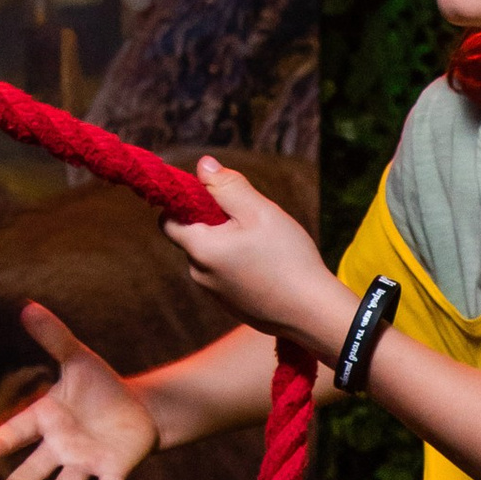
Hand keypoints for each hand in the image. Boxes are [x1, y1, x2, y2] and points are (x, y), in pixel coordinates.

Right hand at [0, 302, 158, 479]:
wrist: (137, 407)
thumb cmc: (100, 386)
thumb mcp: (78, 358)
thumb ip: (54, 338)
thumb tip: (27, 306)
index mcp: (47, 419)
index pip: (19, 430)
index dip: (3, 440)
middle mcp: (61, 446)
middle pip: (36, 467)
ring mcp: (85, 461)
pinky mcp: (112, 470)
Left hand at [164, 154, 348, 350]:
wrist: (312, 313)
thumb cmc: (287, 258)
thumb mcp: (259, 211)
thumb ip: (227, 186)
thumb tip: (203, 165)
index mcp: (200, 249)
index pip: (168, 220)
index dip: (185, 203)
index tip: (215, 197)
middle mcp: (199, 275)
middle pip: (194, 238)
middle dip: (214, 223)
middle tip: (251, 221)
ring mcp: (214, 295)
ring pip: (211, 257)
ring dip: (229, 245)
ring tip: (264, 247)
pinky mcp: (232, 306)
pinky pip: (226, 277)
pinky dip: (239, 266)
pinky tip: (268, 268)